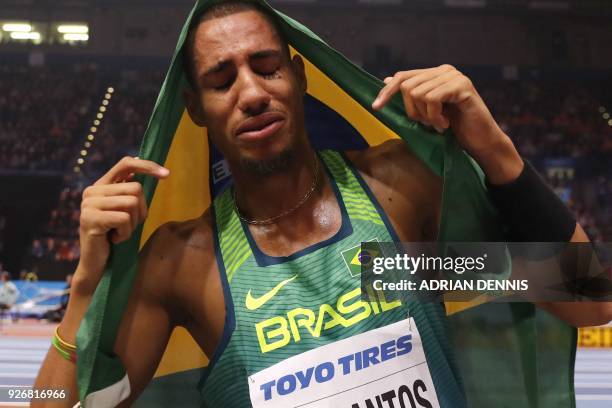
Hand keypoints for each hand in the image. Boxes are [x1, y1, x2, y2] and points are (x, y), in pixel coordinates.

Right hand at [76, 157, 168, 292]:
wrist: (96, 264)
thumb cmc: (115, 237)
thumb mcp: (126, 211)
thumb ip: (132, 193)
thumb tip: (156, 170)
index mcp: (101, 185)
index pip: (125, 164)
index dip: (147, 166)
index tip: (167, 174)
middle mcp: (92, 191)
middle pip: (135, 188)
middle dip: (141, 210)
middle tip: (128, 225)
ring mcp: (89, 204)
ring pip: (132, 203)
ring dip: (133, 223)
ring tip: (120, 232)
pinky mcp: (90, 219)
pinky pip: (124, 219)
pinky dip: (126, 233)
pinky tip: (114, 239)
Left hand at [372, 64, 522, 183]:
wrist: (480, 142)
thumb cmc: (455, 129)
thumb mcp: (427, 113)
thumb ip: (411, 96)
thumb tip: (386, 79)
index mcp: (435, 74)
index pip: (403, 76)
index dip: (387, 92)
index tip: (376, 108)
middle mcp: (445, 70)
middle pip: (407, 86)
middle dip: (412, 111)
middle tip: (428, 124)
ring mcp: (455, 76)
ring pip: (418, 93)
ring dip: (425, 116)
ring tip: (439, 124)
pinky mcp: (463, 86)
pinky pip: (432, 98)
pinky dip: (434, 116)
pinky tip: (445, 124)